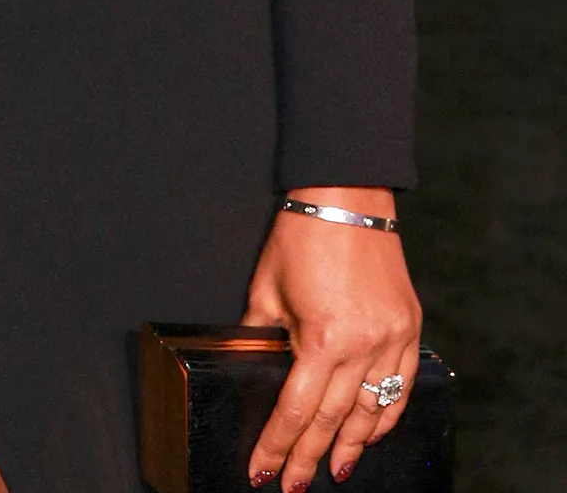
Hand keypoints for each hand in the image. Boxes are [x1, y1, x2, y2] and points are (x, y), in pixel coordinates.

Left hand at [243, 189, 421, 488]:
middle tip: (294, 486)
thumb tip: (251, 365)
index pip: (296, 409)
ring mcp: (393, 339)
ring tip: (333, 470)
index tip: (264, 472)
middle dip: (310, 457)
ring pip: (373, 412)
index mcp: (323, 337)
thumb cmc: (301, 235)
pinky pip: (401, 387)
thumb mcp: (266, 287)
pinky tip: (369, 434)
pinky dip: (386, 416)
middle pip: (333, 419)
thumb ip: (260, 333)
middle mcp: (363, 346)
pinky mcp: (410, 329)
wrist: (346, 196)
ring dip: (351, 446)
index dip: (278, 445)